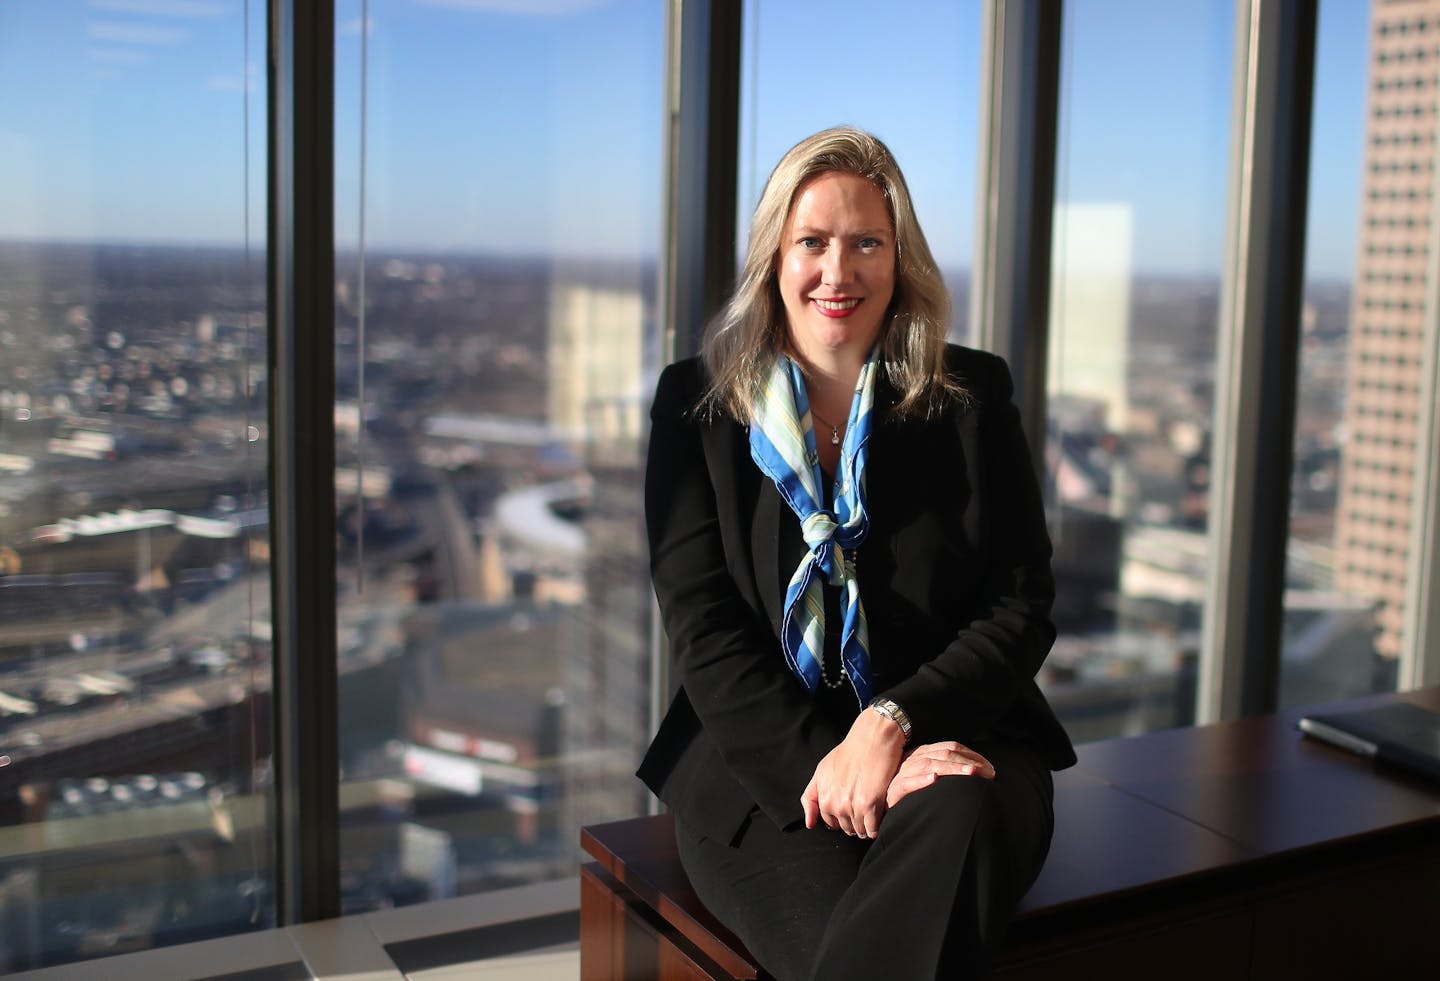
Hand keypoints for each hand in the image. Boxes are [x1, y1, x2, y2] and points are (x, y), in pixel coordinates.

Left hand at [801, 707, 905, 837]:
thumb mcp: (822, 771)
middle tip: (863, 808)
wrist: (872, 738)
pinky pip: (872, 830)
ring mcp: (852, 806)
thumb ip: (811, 797)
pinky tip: (879, 815)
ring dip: (866, 826)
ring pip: (860, 832)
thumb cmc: (849, 752)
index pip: (830, 823)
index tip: (850, 808)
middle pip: (846, 829)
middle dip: (854, 822)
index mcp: (823, 796)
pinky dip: (876, 827)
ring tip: (872, 811)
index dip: (841, 818)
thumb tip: (809, 824)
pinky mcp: (870, 805)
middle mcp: (834, 804)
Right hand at [885, 741, 995, 808]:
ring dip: (952, 768)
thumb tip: (976, 772)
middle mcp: (912, 759)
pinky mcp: (893, 791)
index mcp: (922, 753)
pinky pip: (907, 783)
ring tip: (971, 774)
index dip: (971, 755)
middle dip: (968, 762)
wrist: (878, 808)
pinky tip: (934, 779)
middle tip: (988, 773)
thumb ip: (945, 771)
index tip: (990, 768)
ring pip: (929, 765)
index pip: (950, 747)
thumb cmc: (908, 795)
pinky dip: (921, 780)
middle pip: (943, 754)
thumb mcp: (927, 777)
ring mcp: (902, 774)